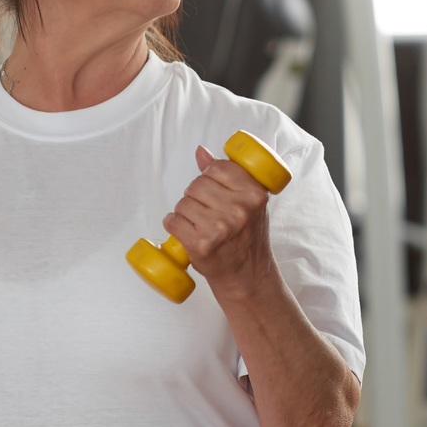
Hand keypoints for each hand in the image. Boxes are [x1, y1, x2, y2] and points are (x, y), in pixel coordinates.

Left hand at [164, 145, 275, 297]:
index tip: (214, 191)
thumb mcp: (248, 202)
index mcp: (253, 194)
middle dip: (195, 196)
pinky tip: (185, 232)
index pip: (217, 168)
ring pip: (183, 203)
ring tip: (198, 224)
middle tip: (206, 212)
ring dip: (184, 212)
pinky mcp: (202, 244)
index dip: (210, 178)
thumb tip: (201, 152)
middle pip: (196, 184)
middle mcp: (239, 209)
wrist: (247, 274)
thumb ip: (227, 174)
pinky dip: (173, 225)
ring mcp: (220, 227)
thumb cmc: (247, 237)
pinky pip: (173, 222)